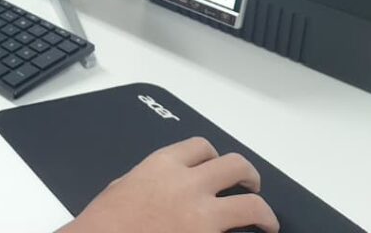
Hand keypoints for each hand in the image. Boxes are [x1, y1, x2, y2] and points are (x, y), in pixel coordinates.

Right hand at [62, 137, 278, 232]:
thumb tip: (166, 188)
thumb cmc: (104, 222)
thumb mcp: (122, 188)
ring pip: (253, 205)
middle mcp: (188, 185)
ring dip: (265, 213)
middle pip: (235, 166)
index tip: (219, 170)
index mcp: (162, 166)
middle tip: (251, 188)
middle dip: (248, 176)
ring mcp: (203, 217)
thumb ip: (152, 181)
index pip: (202, 148)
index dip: (215, 158)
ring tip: (267, 223)